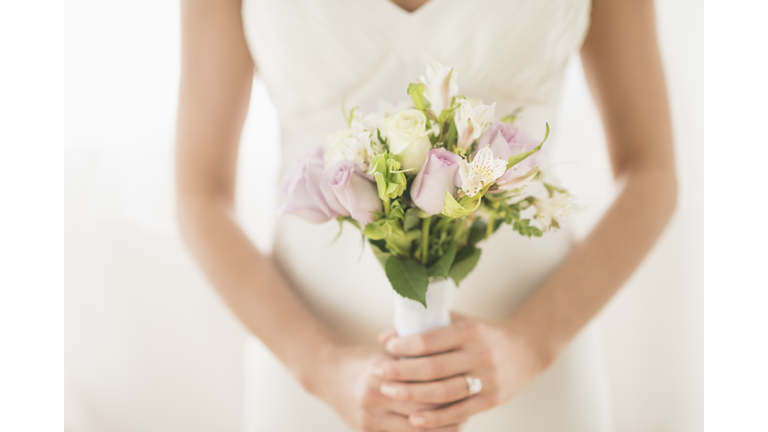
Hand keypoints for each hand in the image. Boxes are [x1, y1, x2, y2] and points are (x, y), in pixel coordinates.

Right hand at [304, 344, 459, 431]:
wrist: (326, 373)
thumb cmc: (363, 359)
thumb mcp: (387, 354)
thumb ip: (413, 360)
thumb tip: (449, 361)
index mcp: (381, 374)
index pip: (423, 387)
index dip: (448, 390)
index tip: (466, 388)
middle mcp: (373, 398)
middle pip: (421, 411)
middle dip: (448, 413)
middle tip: (468, 408)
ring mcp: (368, 418)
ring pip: (413, 431)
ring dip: (438, 430)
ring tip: (458, 423)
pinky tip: (436, 431)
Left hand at [372, 313, 554, 428]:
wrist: (527, 349)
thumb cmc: (484, 333)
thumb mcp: (460, 322)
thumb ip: (425, 327)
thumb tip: (385, 337)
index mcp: (470, 331)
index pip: (431, 340)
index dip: (406, 345)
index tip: (387, 348)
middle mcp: (480, 355)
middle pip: (433, 368)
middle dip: (400, 371)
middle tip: (376, 372)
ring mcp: (487, 379)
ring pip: (444, 392)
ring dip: (412, 394)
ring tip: (388, 392)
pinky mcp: (491, 400)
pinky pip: (459, 412)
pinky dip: (436, 419)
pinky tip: (414, 420)